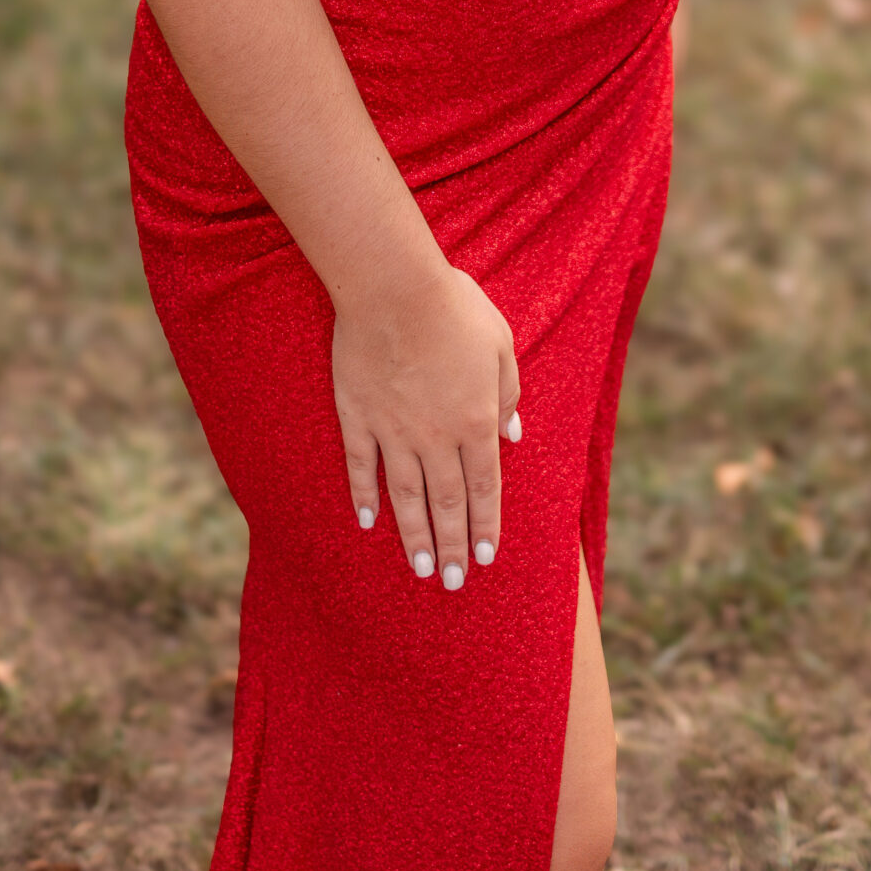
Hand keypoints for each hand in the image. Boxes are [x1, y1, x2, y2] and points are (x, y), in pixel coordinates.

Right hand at [332, 263, 520, 590]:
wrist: (394, 288)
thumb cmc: (453, 306)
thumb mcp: (500, 344)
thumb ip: (507, 392)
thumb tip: (513, 432)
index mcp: (476, 420)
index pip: (483, 487)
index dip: (485, 525)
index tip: (484, 559)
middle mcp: (436, 437)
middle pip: (446, 503)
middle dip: (452, 547)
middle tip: (451, 582)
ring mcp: (393, 431)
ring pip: (405, 497)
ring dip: (414, 536)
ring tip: (419, 570)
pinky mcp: (358, 417)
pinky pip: (361, 467)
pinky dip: (364, 496)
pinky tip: (367, 521)